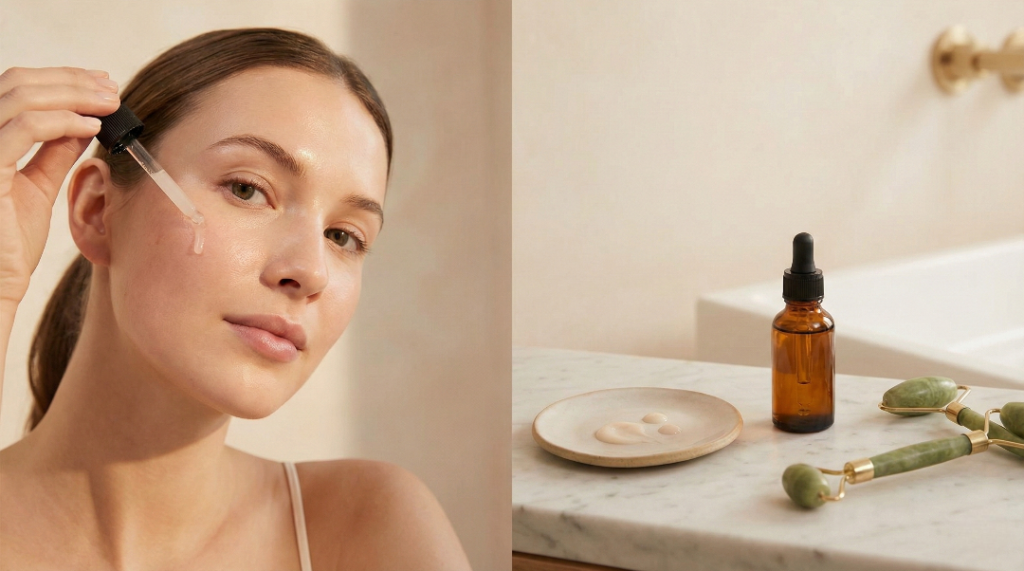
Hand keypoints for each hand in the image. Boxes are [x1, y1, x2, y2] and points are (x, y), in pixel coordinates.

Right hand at [0, 66, 119, 305]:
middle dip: (71, 81)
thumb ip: (54, 152)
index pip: (16, 87)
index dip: (60, 79)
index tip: (102, 83)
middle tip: (111, 89)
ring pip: (21, 97)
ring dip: (73, 95)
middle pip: (17, 83)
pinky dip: (62, 121)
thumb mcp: (36, 186)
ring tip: (110, 105)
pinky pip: (24, 129)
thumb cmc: (8, 242)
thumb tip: (82, 121)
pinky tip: (92, 127)